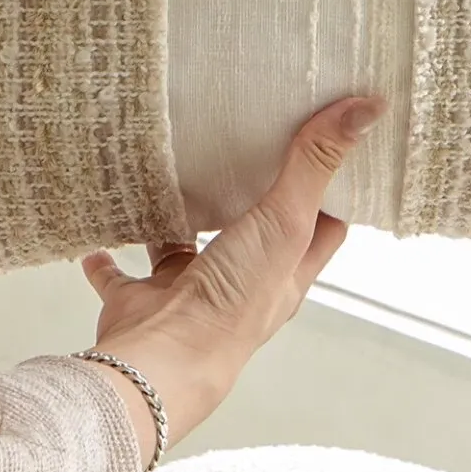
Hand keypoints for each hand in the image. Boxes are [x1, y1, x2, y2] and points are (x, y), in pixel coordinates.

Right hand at [77, 92, 390, 463]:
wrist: (162, 361)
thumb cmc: (234, 303)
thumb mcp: (284, 222)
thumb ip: (313, 165)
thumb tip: (368, 110)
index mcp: (285, 272)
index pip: (320, 227)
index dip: (328, 190)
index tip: (325, 146)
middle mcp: (241, 284)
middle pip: (252, 234)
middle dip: (247, 196)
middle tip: (242, 144)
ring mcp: (189, 294)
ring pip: (183, 250)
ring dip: (177, 222)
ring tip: (172, 174)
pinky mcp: (141, 301)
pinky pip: (121, 273)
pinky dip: (108, 256)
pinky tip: (102, 227)